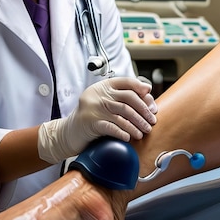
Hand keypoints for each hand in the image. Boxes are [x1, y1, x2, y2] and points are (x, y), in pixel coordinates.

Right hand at [37, 77, 157, 163]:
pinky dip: (123, 132)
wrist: (68, 132)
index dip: (141, 89)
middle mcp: (99, 94)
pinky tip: (129, 137)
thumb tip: (148, 94)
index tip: (150, 99)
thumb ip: (121, 97)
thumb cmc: (91, 117)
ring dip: (137, 124)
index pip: (127, 82)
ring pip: (123, 114)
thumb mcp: (104, 102)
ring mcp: (94, 108)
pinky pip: (111, 127)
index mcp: (103, 86)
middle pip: (128, 98)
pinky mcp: (90, 123)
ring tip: (143, 132)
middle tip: (151, 122)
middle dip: (143, 111)